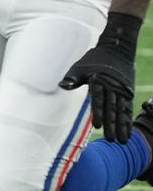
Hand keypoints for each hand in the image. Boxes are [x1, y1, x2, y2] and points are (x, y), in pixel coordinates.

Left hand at [60, 13, 142, 142]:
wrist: (116, 50)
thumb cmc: (93, 60)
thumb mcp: (79, 66)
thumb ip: (72, 78)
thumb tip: (62, 85)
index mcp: (99, 80)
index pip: (98, 99)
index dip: (98, 113)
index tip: (97, 126)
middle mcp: (113, 86)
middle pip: (112, 108)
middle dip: (112, 125)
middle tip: (110, 140)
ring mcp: (122, 90)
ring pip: (122, 111)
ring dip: (122, 126)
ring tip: (122, 141)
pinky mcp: (128, 93)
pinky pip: (128, 109)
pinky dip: (128, 121)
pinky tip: (127, 133)